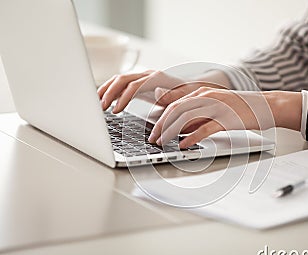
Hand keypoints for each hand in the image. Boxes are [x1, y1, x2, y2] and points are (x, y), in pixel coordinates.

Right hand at [97, 70, 230, 112]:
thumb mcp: (183, 98)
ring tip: (96, 102)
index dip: (122, 99)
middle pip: (122, 79)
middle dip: (109, 93)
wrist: (195, 88)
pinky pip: (123, 84)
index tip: (115, 111)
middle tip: (100, 107)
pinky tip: (105, 100)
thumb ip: (171, 96)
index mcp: (157, 78)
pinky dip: (112, 90)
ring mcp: (144, 77)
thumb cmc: (189, 95)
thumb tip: (158, 92)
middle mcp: (148, 75)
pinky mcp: (141, 83)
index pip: (133, 86)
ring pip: (120, 79)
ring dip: (106, 90)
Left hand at [148, 87, 276, 147]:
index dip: (160, 117)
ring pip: (186, 117)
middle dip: (161, 125)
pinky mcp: (226, 119)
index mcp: (202, 93)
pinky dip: (191, 137)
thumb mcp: (214, 108)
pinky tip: (184, 145)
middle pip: (176, 110)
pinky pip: (205, 128)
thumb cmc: (239, 108)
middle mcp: (206, 97)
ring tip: (163, 142)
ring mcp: (216, 107)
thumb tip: (179, 129)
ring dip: (171, 131)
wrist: (265, 105)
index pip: (174, 104)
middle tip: (153, 139)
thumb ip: (197, 116)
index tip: (153, 130)